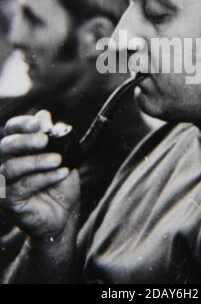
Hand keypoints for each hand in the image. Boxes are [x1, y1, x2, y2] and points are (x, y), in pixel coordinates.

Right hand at [0, 112, 79, 240]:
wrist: (65, 213)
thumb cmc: (61, 182)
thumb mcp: (62, 156)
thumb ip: (53, 137)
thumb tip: (44, 115)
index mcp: (19, 149)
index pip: (12, 130)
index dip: (23, 124)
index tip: (40, 123)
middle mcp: (7, 163)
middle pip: (6, 146)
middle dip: (26, 140)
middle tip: (45, 140)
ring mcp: (4, 183)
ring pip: (12, 166)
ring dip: (37, 161)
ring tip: (58, 160)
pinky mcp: (8, 200)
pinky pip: (23, 185)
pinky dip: (44, 177)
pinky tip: (61, 173)